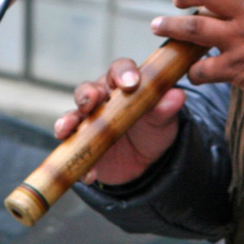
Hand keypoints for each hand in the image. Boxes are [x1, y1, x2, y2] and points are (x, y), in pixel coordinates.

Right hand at [54, 58, 186, 186]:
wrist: (146, 162)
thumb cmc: (153, 130)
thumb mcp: (163, 120)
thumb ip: (166, 107)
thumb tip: (176, 95)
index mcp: (122, 85)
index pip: (119, 70)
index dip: (122, 73)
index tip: (129, 83)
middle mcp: (101, 99)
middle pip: (88, 90)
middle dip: (87, 94)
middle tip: (91, 101)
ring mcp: (87, 121)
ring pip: (73, 115)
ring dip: (68, 121)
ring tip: (67, 130)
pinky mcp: (80, 144)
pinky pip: (73, 150)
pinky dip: (78, 161)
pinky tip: (88, 173)